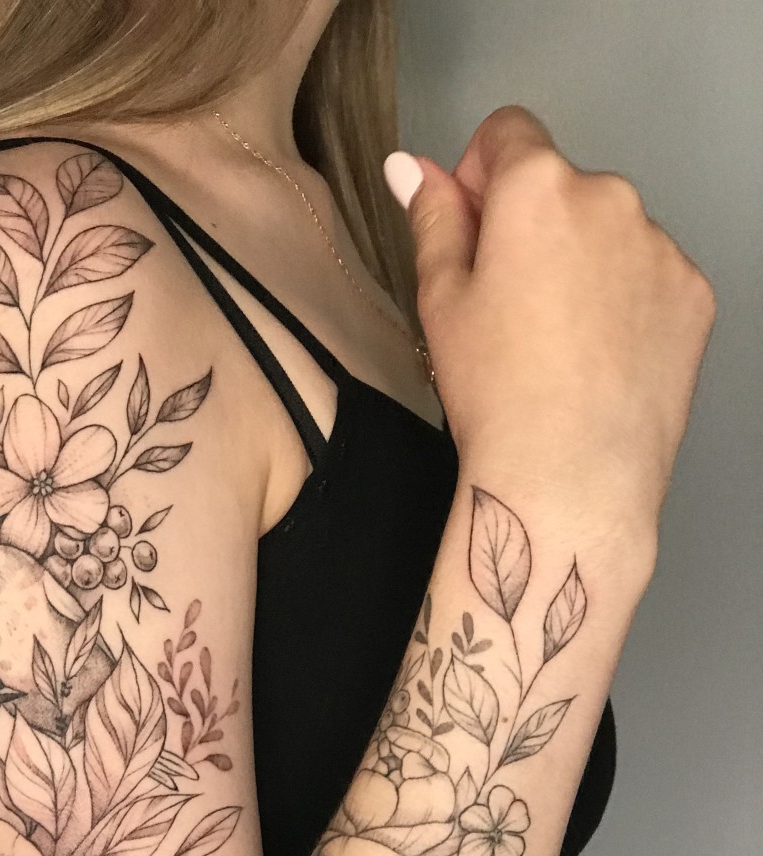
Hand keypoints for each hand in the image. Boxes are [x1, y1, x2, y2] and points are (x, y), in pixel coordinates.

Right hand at [385, 106, 715, 536]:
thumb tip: (413, 168)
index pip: (506, 133)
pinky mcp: (692, 293)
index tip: (472, 236)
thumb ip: (432, 220)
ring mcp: (659, 246)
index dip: (478, 178)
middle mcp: (610, 197)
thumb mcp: (441, 302)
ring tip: (556, 346)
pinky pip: (649, 276)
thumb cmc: (496, 393)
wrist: (571, 474)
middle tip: (507, 312)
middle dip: (533, 229)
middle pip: (561, 187)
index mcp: (536, 188)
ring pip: (608, 233)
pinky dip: (624, 302)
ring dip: (581, 264)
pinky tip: (596, 360)